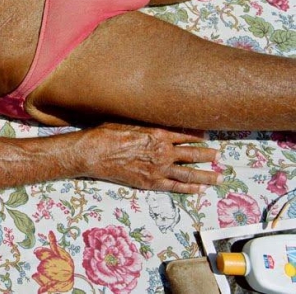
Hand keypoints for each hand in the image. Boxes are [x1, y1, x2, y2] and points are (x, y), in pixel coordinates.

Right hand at [80, 123, 220, 192]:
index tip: (208, 137)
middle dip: (207, 155)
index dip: (198, 136)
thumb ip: (147, 124)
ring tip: (219, 176)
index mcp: (158, 134)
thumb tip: (158, 122)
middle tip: (218, 156)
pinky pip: (175, 186)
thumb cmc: (107, 134)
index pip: (185, 135)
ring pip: (189, 173)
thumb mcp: (128, 122)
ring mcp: (158, 169)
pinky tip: (199, 189)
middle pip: (192, 154)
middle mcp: (162, 152)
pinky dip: (189, 188)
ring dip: (206, 175)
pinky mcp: (150, 183)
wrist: (93, 153)